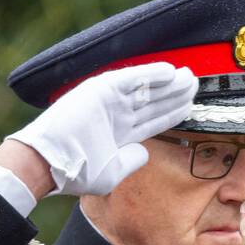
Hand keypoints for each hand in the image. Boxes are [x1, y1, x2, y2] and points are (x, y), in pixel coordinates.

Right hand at [5, 62, 196, 196]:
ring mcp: (110, 101)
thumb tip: (145, 152)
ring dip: (169, 83)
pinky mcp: (101, 90)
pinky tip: (170, 72)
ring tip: (189, 77)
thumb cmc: (76, 172)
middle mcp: (117, 115)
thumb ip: (132, 161)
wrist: (48, 162)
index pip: (154, 120)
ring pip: (147, 89)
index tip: (192, 105)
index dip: (174, 112)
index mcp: (121, 134)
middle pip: (154, 102)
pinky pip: (131, 79)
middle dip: (176, 94)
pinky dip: (150, 74)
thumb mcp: (112, 172)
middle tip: (195, 84)